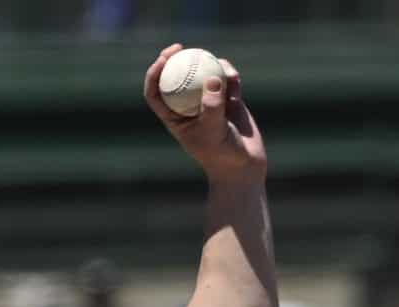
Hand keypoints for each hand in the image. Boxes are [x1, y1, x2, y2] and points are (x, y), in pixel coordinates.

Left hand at [143, 43, 265, 185]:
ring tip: (225, 73)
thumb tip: (212, 77)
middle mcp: (188, 107)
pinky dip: (230, 76)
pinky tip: (236, 82)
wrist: (244, 166)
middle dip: (176, 58)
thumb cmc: (222, 154)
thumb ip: (212, 106)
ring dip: (212, 66)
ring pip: (204, 73)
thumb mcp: (214, 132)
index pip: (156, 92)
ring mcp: (208, 101)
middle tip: (181, 47)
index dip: (154, 73)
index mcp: (174, 117)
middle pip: (177, 76)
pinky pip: (226, 79)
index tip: (162, 59)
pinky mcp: (228, 99)